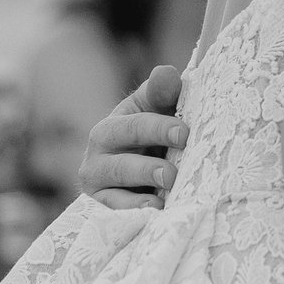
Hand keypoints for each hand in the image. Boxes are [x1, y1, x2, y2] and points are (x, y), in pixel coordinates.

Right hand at [78, 64, 187, 208]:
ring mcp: (97, 183)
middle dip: (148, 166)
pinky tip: (155, 210)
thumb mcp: (158, 109)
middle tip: (173, 173)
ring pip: (116, 188)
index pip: (134, 126)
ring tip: (167, 189)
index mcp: (113, 127)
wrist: (142, 172)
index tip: (185, 134)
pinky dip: (134, 211)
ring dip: (142, 189)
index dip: (159, 128)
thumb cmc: (155, 133)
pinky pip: (114, 211)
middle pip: (121, 161)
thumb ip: (162, 92)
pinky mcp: (102, 206)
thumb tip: (166, 72)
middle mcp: (98, 155)